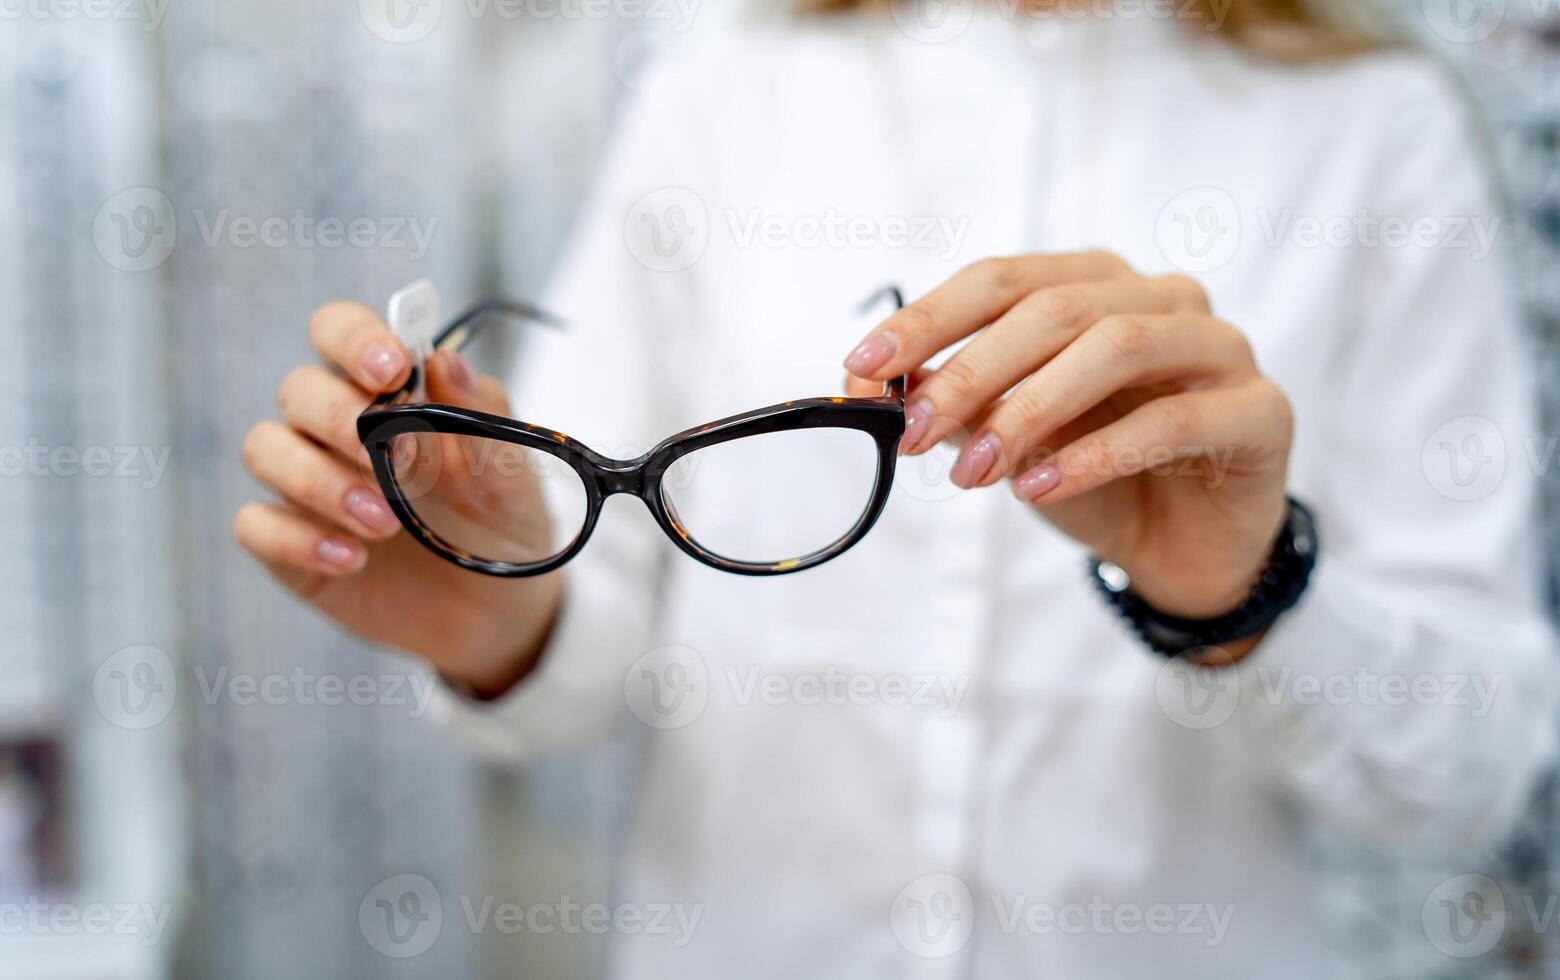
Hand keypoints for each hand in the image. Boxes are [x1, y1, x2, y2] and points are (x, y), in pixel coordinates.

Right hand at [234, 302, 562, 696]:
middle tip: (386, 459)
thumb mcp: (513, 476)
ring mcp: (308, 484)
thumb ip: (482, 419)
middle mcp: (336, 428)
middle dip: (336, 417)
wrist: (498, 611)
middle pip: (298, 389)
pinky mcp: (291, 544)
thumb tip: (446, 359)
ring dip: (317, 480)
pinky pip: (255, 525)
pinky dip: (297, 539)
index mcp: (390, 391)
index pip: (342, 332)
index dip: (354, 339)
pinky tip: (352, 559)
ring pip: (265, 449)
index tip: (389, 371)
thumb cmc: (502, 523)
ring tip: (384, 524)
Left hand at [844, 254, 1292, 632]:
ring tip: (971, 472)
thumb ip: (960, 405)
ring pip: (1115, 348)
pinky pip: (1169, 421)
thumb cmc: (1095, 478)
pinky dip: (1092, 455)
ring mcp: (1219, 349)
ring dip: (1029, 410)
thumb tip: (880, 387)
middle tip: (915, 431)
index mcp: (1098, 284)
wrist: (1182, 548)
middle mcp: (1162, 299)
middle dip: (971, 371)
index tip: (863, 365)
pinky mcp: (1259, 411)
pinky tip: (1037, 489)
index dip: (928, 318)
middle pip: (1054, 310)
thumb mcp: (1012, 440)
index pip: (1001, 280)